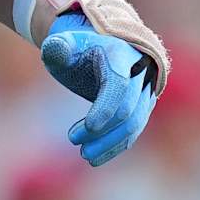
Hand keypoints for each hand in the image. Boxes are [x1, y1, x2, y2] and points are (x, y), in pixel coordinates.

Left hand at [41, 11, 158, 165]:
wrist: (99, 44)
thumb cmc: (78, 45)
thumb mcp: (65, 42)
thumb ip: (58, 47)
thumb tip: (55, 48)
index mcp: (121, 55)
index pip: (119, 87)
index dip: (105, 109)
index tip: (86, 128)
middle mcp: (139, 74)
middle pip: (128, 111)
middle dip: (103, 131)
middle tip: (74, 141)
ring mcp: (144, 91)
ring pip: (133, 125)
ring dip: (110, 143)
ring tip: (85, 155)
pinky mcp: (142, 106)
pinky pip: (133, 130)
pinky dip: (116, 145)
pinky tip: (95, 157)